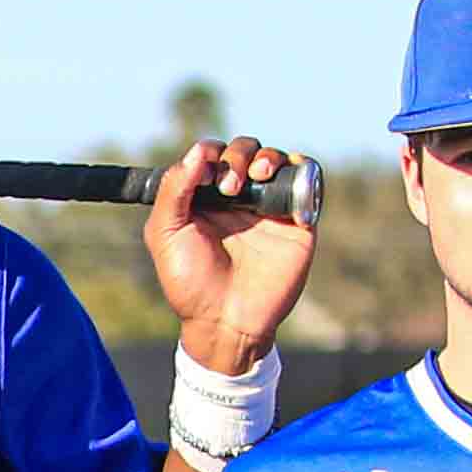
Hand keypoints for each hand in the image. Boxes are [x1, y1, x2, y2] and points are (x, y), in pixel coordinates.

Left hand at [144, 135, 316, 370]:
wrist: (227, 320)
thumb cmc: (191, 283)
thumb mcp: (165, 234)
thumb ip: (174, 190)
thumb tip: (199, 151)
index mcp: (204, 199)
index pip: (211, 155)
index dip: (210, 153)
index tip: (206, 174)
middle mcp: (237, 199)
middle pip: (244, 150)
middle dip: (236, 156)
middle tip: (229, 187)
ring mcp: (267, 208)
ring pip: (275, 159)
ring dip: (266, 157)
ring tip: (257, 176)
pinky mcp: (297, 220)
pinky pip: (306, 179)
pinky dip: (298, 169)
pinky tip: (280, 187)